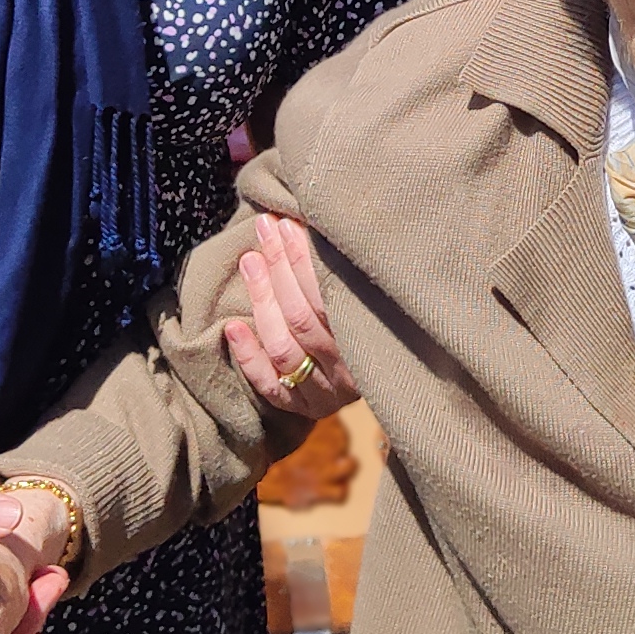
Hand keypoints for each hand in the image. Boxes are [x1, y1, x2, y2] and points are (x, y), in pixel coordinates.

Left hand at [221, 215, 358, 422]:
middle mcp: (349, 370)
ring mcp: (326, 392)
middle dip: (278, 269)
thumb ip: (351, 276)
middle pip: (302, 317)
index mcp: (373, 340)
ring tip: (249, 262)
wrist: (402, 384)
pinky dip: (249, 356)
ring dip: (261, 301)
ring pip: (283, 346)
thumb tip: (310, 224)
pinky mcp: (304, 409)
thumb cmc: (377, 325)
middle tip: (264, 233)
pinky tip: (232, 326)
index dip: (302, 260)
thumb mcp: (377, 302)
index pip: (328, 297)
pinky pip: (270, 386)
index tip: (286, 226)